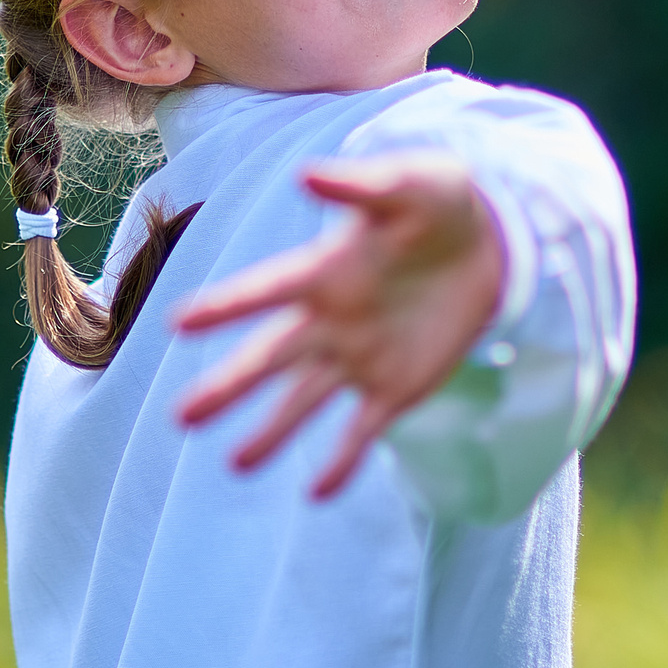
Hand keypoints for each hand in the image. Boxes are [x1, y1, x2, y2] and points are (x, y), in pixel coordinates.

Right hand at [174, 150, 504, 499]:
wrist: (488, 243)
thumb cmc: (435, 201)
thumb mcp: (408, 184)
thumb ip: (359, 185)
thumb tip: (306, 173)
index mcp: (323, 270)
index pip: (265, 290)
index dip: (225, 306)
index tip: (178, 322)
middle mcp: (328, 320)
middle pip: (270, 358)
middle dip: (229, 386)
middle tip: (182, 417)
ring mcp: (358, 358)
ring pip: (304, 401)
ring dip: (272, 432)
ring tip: (236, 465)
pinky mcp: (396, 388)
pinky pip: (363, 429)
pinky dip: (343, 460)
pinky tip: (318, 493)